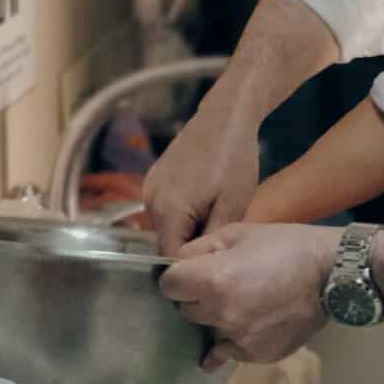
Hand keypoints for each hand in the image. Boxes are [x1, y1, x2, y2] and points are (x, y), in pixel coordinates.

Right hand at [143, 98, 260, 255]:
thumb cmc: (234, 159)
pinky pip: (165, 209)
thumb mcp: (233, 204)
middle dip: (191, 247)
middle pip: (166, 242)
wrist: (225, 117)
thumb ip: (212, 238)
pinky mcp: (154, 179)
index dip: (192, 267)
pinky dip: (183, 214)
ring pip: (166, 227)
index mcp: (168, 210)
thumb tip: (200, 266)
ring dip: (188, 229)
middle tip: (221, 239)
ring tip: (216, 216)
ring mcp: (149, 188)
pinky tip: (206, 202)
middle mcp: (150, 201)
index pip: (170, 257)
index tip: (215, 266)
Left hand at [159, 223, 338, 369]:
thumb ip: (200, 248)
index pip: (168, 286)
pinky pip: (231, 349)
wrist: (332, 273)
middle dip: (197, 297)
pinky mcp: (257, 355)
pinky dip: (237, 338)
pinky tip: (253, 322)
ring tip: (244, 301)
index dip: (179, 276)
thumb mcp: (239, 232)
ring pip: (208, 331)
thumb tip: (177, 265)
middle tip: (223, 283)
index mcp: (212, 281)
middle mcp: (221, 314)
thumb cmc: (285, 245)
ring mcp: (239, 339)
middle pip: (186, 310)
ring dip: (217, 318)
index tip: (194, 272)